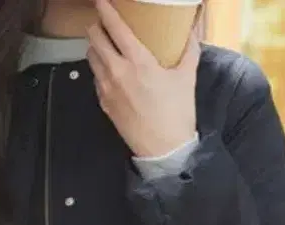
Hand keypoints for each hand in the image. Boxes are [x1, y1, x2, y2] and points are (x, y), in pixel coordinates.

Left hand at [87, 0, 199, 157]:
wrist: (163, 149)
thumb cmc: (176, 114)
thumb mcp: (186, 76)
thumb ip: (189, 48)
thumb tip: (193, 28)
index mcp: (138, 62)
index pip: (114, 27)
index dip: (105, 9)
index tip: (101, 0)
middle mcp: (117, 73)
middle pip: (94, 39)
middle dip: (97, 26)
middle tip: (104, 22)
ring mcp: (107, 90)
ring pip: (91, 58)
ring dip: (95, 47)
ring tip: (105, 44)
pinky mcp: (104, 104)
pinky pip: (95, 79)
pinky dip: (99, 69)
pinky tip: (110, 70)